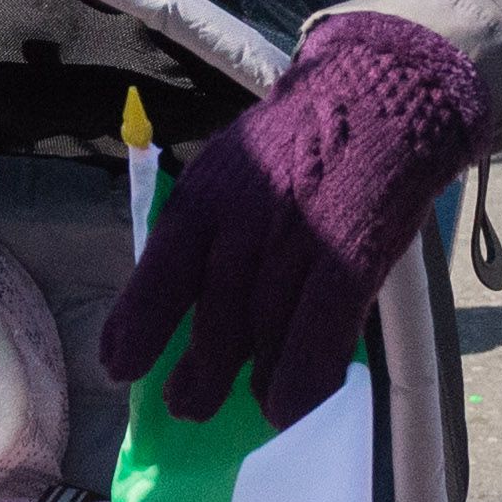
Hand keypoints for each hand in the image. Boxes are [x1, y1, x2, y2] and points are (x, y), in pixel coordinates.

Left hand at [97, 6, 492, 423]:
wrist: (382, 94)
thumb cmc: (302, 143)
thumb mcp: (234, 170)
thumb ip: (207, 228)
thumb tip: (178, 299)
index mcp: (206, 195)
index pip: (161, 271)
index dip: (137, 325)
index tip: (118, 368)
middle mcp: (244, 221)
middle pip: (214, 315)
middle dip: (198, 371)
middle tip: (187, 405)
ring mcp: (298, 240)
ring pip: (266, 332)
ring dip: (256, 379)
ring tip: (254, 407)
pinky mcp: (352, 256)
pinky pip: (319, 331)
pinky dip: (304, 377)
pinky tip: (291, 406)